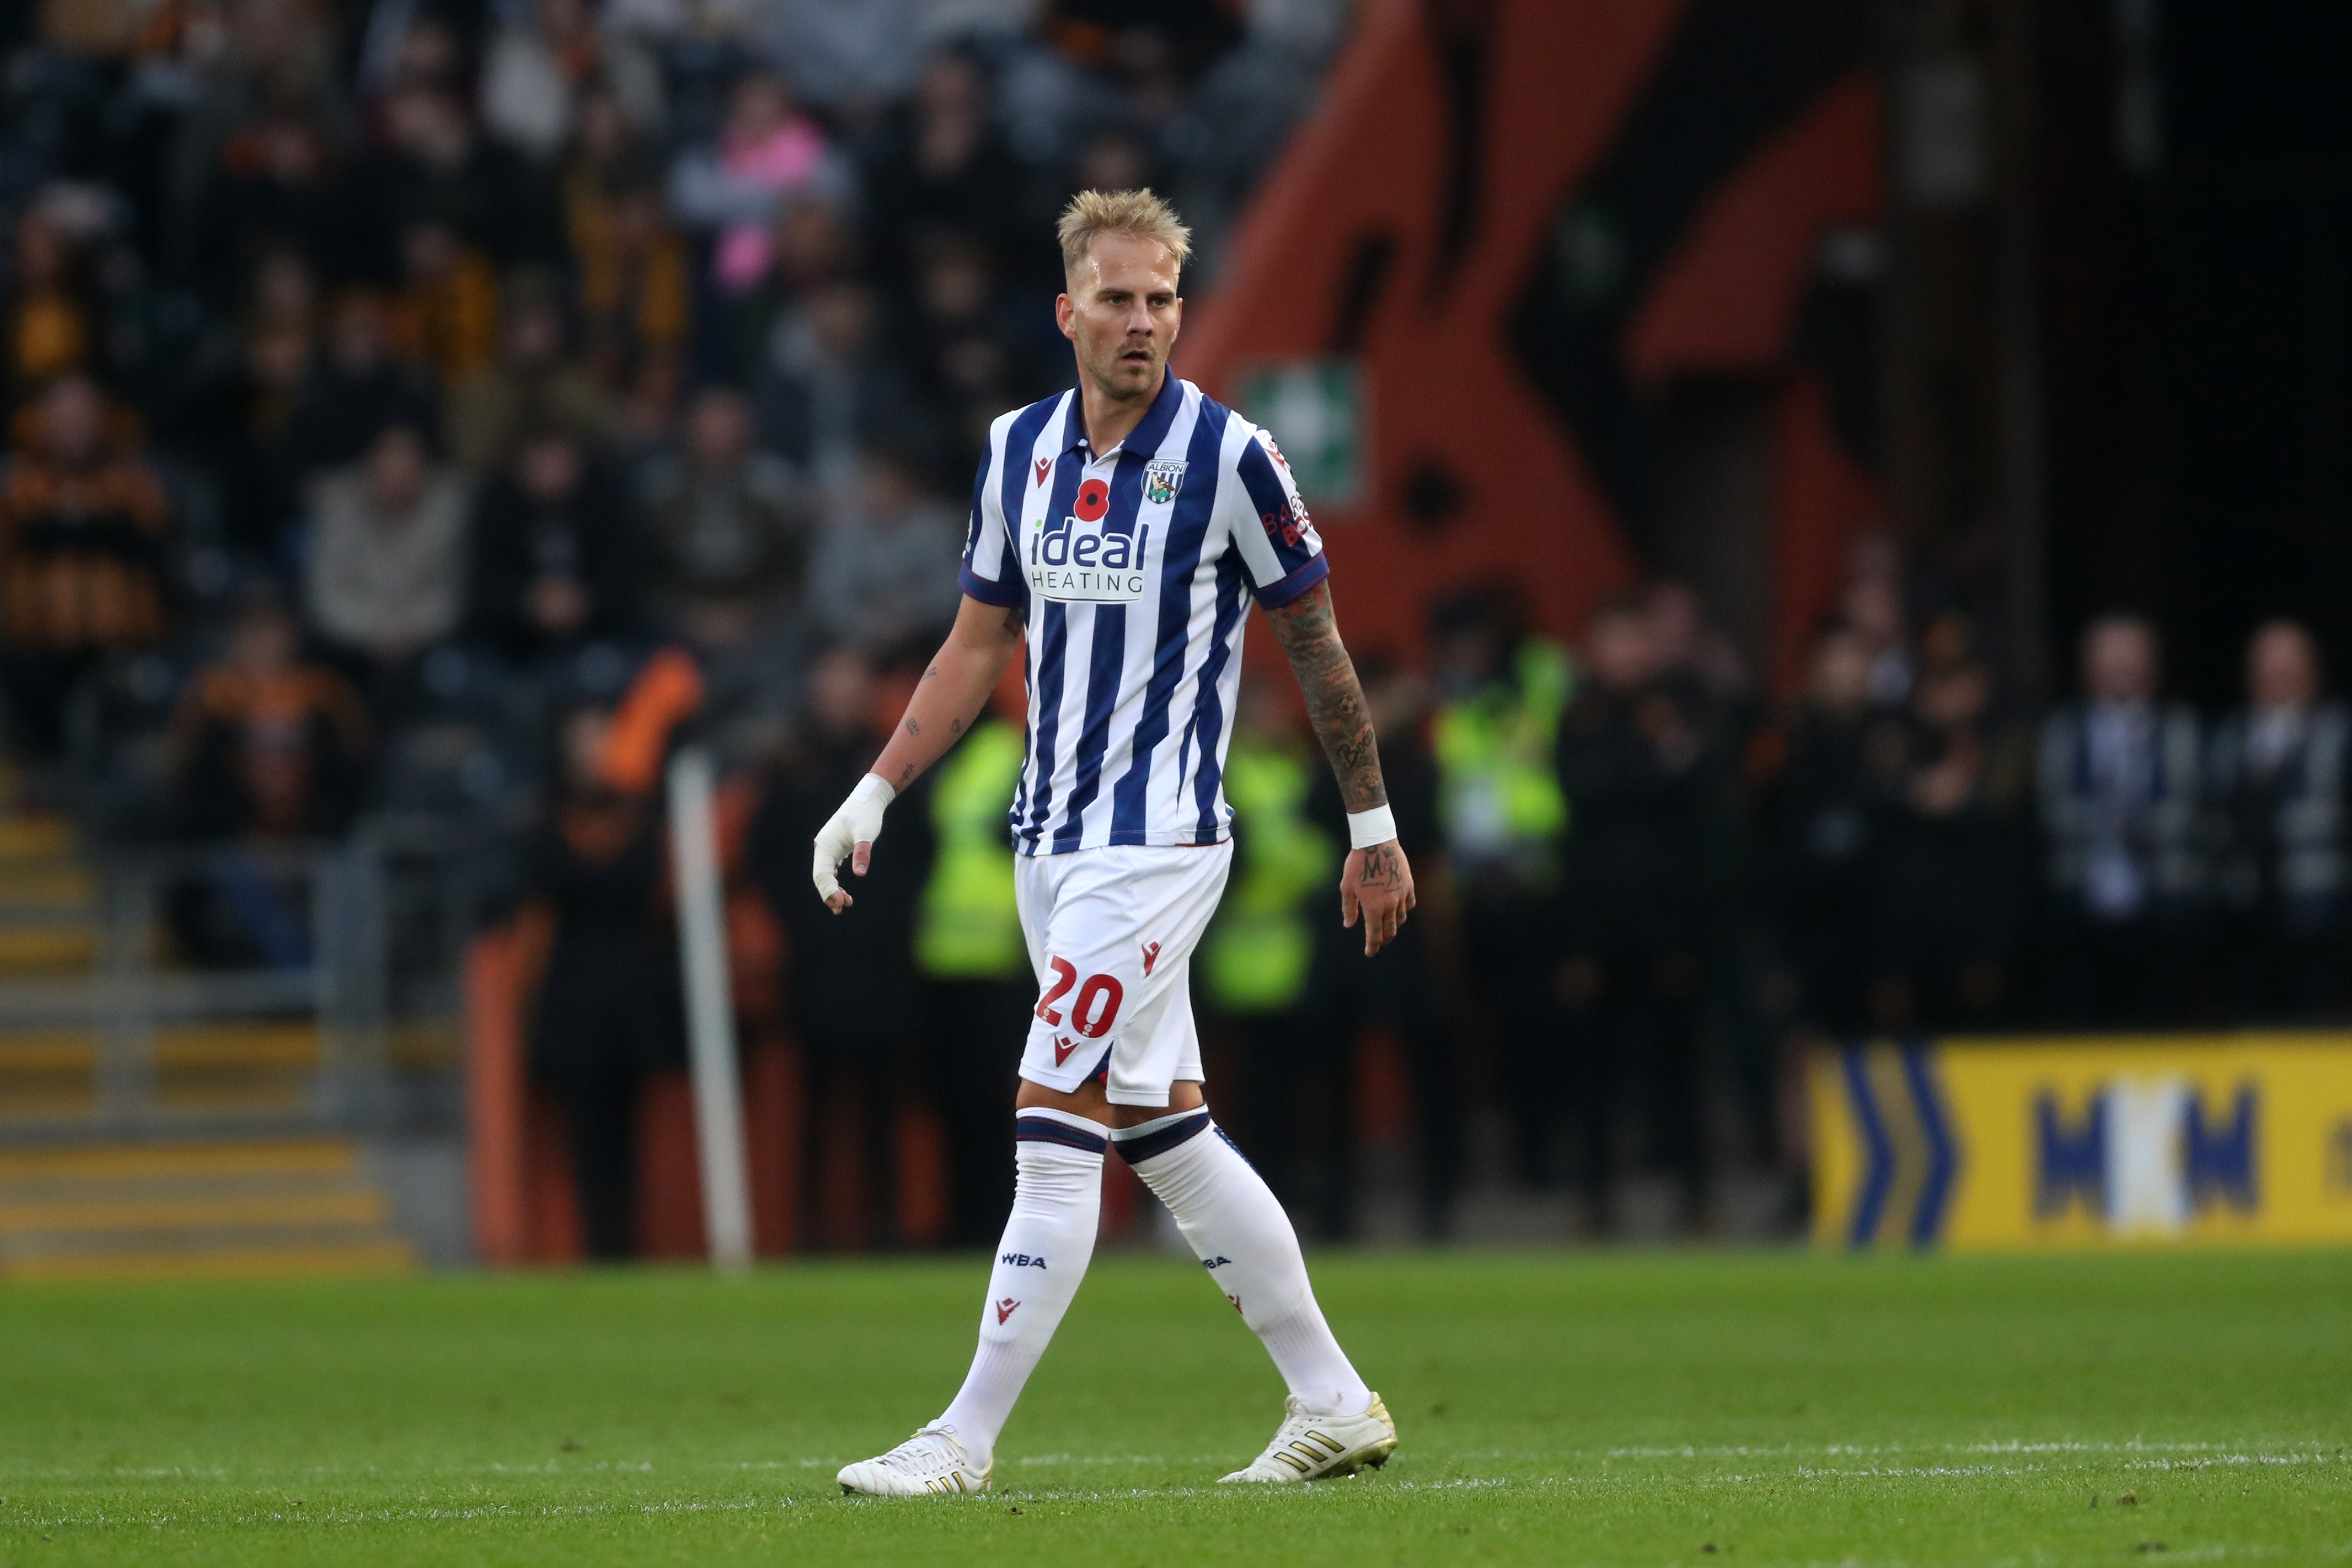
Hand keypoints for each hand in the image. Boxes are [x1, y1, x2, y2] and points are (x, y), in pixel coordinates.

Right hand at [811, 775, 892, 912]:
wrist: (866, 802)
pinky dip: (835, 882)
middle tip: (842, 908)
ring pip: (825, 875)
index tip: (840, 902)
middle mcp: (822, 848)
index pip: (822, 873)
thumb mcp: (866, 832)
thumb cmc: (865, 815)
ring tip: (845, 903)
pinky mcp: (834, 850)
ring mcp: (827, 850)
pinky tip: (842, 892)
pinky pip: (830, 870)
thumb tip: (860, 874)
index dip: (829, 889)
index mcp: (825, 845)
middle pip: (821, 877)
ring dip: (832, 890)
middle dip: (830, 894)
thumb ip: (862, 851)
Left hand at [1340, 839, 1416, 956]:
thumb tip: (1349, 925)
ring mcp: (1401, 895)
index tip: (1370, 952)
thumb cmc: (1356, 864)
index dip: (1372, 947)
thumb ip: (1349, 908)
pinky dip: (1404, 909)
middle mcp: (1390, 905)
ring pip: (1401, 919)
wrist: (1376, 843)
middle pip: (1390, 931)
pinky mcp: (1409, 885)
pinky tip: (1398, 908)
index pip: (1375, 936)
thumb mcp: (1346, 887)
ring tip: (1387, 924)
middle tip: (1377, 941)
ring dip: (1393, 925)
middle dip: (1383, 939)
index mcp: (1373, 908)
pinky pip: (1410, 904)